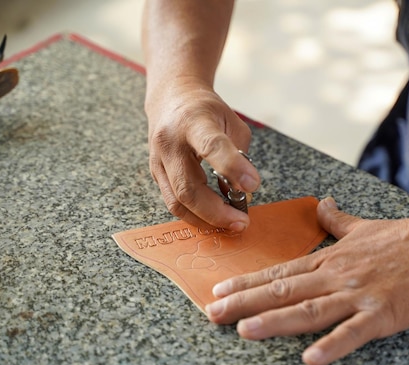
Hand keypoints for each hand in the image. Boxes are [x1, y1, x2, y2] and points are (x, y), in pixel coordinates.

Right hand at [145, 77, 260, 230]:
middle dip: (218, 211)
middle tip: (242, 221)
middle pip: (189, 187)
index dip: (233, 168)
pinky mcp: (156, 175)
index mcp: (193, 121)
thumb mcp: (232, 121)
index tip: (253, 186)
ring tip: (231, 223)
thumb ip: (239, 154)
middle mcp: (169, 142)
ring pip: (178, 202)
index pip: (211, 146)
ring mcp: (158, 160)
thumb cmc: (206, 110)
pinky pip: (174, 203)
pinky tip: (214, 218)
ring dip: (206, 219)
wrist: (171, 98)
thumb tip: (243, 192)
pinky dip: (196, 215)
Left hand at [205, 197, 408, 364]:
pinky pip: (354, 332)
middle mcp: (336, 276)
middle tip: (213, 313)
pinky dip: (332, 345)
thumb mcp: (363, 227)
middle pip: (284, 291)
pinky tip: (310, 358)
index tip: (219, 290)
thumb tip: (322, 203)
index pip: (280, 272)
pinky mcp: (383, 313)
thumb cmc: (402, 239)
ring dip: (275, 321)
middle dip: (245, 303)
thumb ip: (337, 220)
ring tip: (244, 330)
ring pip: (310, 310)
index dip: (248, 282)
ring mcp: (358, 295)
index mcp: (329, 260)